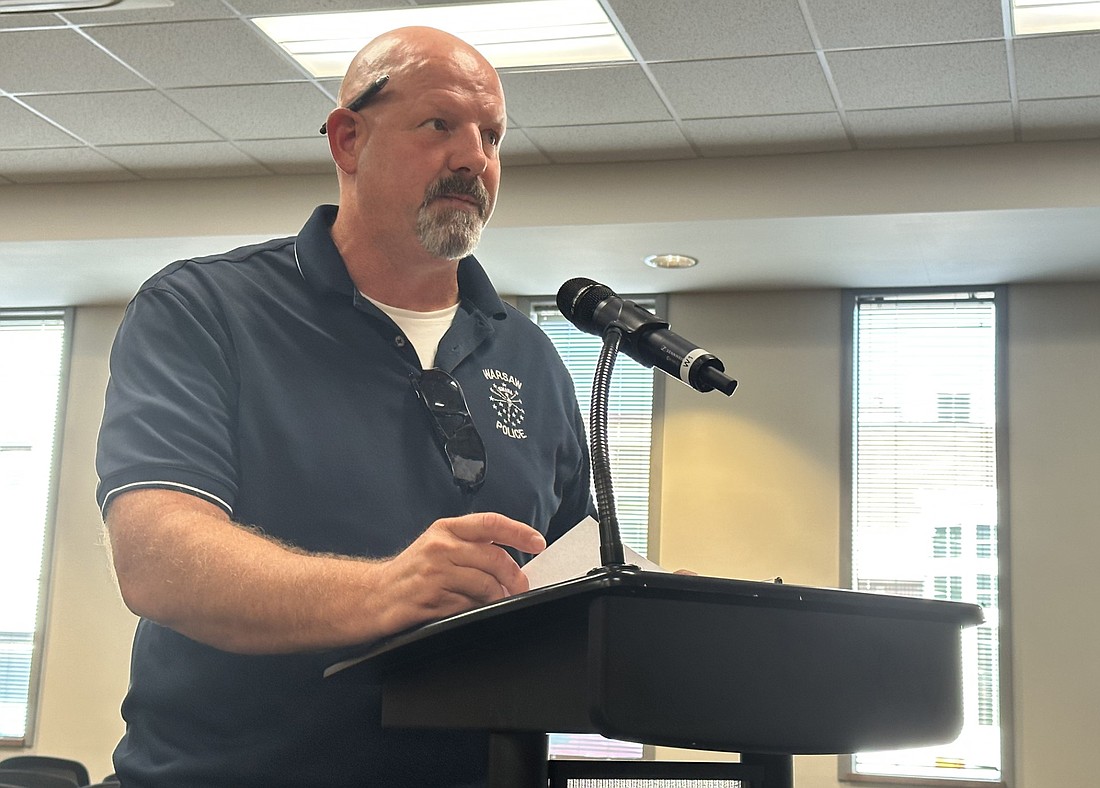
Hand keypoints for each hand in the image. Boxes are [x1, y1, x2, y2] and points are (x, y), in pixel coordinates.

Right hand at [375, 512, 545, 633]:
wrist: (373, 595)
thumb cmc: (410, 572)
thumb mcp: (436, 545)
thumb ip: (469, 546)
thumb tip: (509, 560)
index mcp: (445, 529)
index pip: (491, 523)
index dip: (519, 532)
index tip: (538, 542)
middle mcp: (440, 547)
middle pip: (495, 559)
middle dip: (516, 577)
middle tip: (521, 587)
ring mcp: (435, 573)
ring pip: (486, 585)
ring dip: (498, 598)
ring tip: (498, 602)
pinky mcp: (431, 599)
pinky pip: (469, 606)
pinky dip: (478, 611)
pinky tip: (474, 611)